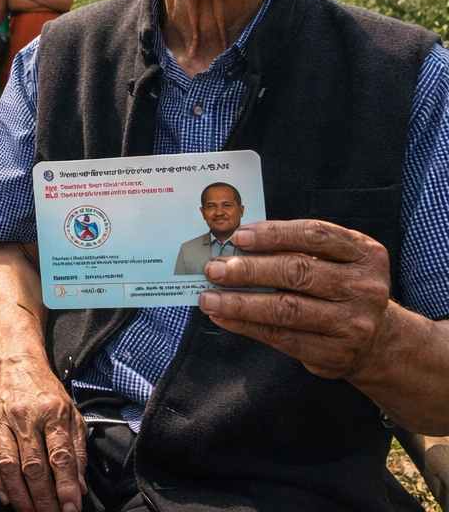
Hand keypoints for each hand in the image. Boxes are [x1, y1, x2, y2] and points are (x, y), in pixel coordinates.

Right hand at [0, 353, 88, 511]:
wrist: (14, 363)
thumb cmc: (46, 392)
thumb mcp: (71, 414)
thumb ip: (77, 450)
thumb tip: (78, 487)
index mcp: (52, 411)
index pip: (60, 455)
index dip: (66, 485)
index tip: (72, 508)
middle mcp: (24, 415)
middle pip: (33, 466)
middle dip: (44, 499)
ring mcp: (0, 420)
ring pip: (8, 465)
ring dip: (20, 496)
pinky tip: (5, 497)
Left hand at [199, 219, 391, 377]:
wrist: (378, 340)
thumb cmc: (340, 288)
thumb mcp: (334, 260)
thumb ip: (296, 250)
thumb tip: (236, 246)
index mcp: (365, 254)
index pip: (315, 235)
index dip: (274, 233)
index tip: (239, 236)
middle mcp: (364, 288)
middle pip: (298, 272)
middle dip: (249, 270)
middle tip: (215, 269)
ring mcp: (352, 323)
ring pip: (287, 309)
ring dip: (240, 303)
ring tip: (209, 298)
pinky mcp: (335, 353)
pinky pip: (282, 338)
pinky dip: (247, 326)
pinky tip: (223, 317)